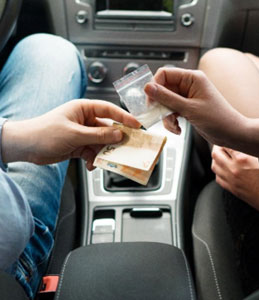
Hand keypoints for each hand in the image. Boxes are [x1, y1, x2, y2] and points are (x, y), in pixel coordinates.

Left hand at [2, 100, 140, 169]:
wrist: (25, 147)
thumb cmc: (45, 132)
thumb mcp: (75, 134)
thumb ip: (99, 135)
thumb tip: (119, 134)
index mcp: (83, 109)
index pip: (109, 110)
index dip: (124, 117)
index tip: (137, 125)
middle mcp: (85, 120)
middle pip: (108, 128)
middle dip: (115, 140)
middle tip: (126, 148)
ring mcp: (83, 133)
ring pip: (101, 143)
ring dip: (103, 153)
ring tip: (104, 161)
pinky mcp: (79, 146)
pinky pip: (93, 152)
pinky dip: (94, 159)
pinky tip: (90, 165)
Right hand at [144, 67, 258, 159]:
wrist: (231, 134)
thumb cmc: (218, 119)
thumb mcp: (189, 109)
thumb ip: (167, 98)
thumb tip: (148, 88)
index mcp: (192, 78)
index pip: (165, 74)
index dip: (155, 86)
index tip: (151, 101)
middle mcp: (189, 85)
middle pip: (163, 90)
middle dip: (161, 106)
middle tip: (161, 116)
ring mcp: (188, 97)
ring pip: (166, 103)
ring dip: (166, 117)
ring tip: (174, 126)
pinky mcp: (187, 108)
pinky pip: (172, 111)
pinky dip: (171, 121)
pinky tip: (178, 129)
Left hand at [211, 146, 258, 235]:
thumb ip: (255, 150)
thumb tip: (249, 143)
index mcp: (243, 159)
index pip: (226, 144)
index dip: (227, 138)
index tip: (230, 137)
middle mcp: (234, 169)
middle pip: (216, 154)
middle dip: (217, 147)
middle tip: (222, 145)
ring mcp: (232, 180)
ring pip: (214, 166)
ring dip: (216, 159)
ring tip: (221, 156)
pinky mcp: (233, 190)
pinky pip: (218, 178)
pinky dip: (218, 172)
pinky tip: (224, 170)